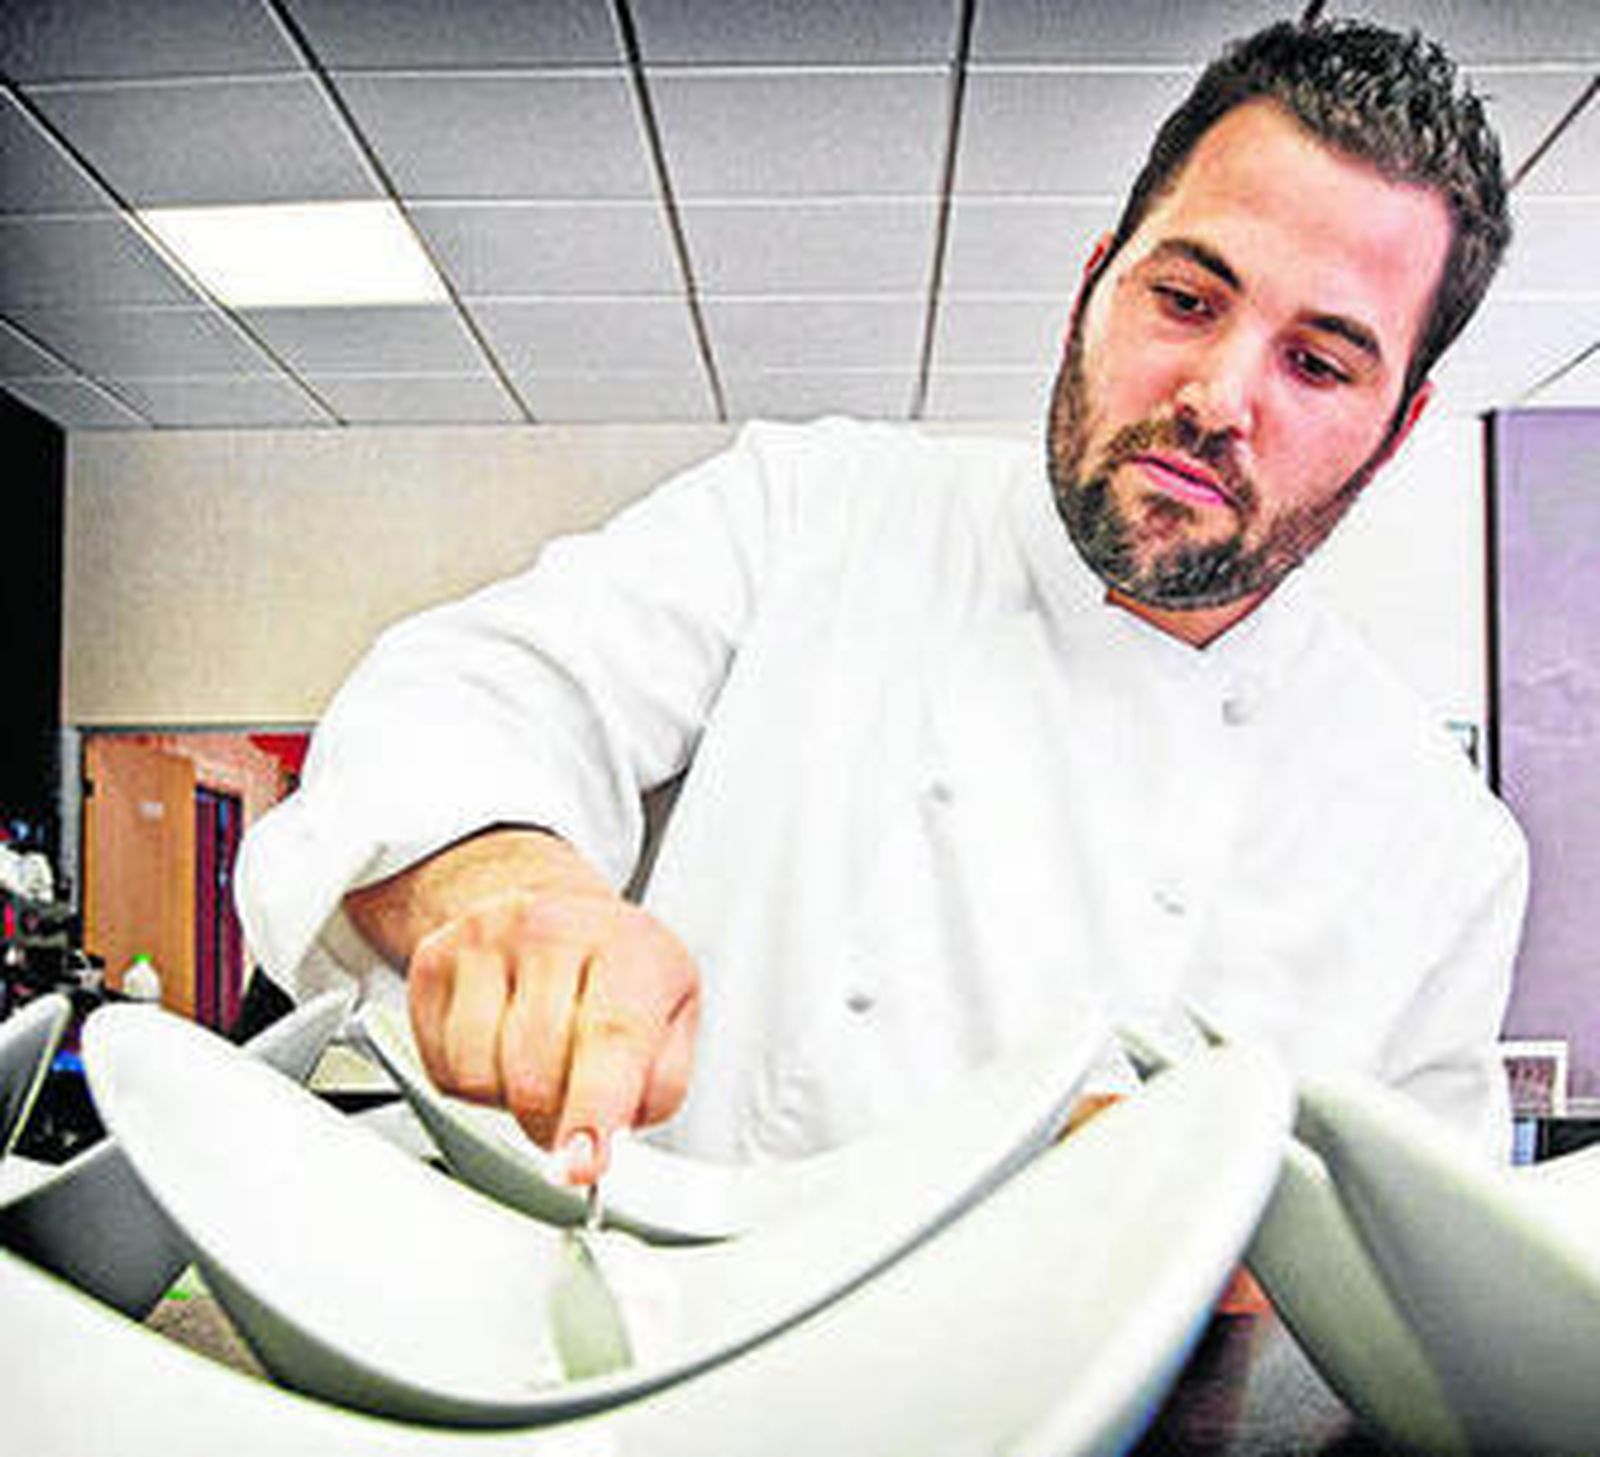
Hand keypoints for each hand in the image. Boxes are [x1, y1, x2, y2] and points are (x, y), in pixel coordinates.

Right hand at [409, 889, 697, 1178]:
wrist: (558, 912)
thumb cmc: (620, 972)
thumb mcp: (675, 1019)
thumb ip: (658, 1085)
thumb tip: (610, 1137)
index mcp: (630, 947)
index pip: (610, 1038)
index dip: (592, 1112)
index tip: (581, 1165)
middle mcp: (555, 931)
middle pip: (535, 1073)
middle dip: (552, 1122)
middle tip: (574, 1112)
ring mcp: (488, 938)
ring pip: (478, 1076)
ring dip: (507, 1102)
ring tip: (539, 1065)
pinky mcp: (435, 959)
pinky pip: (441, 1068)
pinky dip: (471, 1084)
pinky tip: (501, 1048)